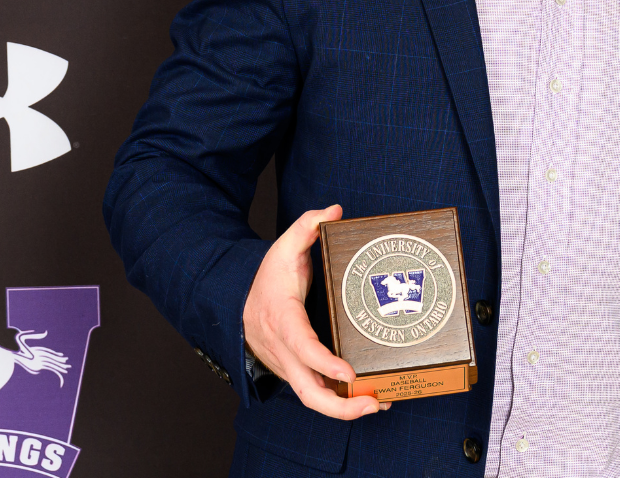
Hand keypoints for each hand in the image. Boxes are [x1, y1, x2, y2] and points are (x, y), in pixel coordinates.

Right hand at [242, 204, 386, 418]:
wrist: (239, 304)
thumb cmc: (267, 278)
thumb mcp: (283, 247)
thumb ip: (306, 226)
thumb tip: (333, 210)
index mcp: (282, 320)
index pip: (302, 347)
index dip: (325, 362)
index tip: (349, 372)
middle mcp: (283, 351)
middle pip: (306, 390)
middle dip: (339, 405)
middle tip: (373, 403)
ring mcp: (288, 366)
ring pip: (312, 398)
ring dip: (345, 408)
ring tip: (380, 403)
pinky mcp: (297, 372)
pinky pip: (317, 392)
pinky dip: (340, 401)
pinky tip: (370, 399)